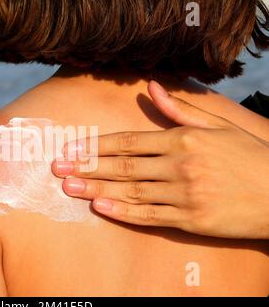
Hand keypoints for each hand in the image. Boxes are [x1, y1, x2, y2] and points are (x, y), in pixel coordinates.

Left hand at [52, 81, 268, 238]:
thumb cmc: (247, 156)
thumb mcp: (217, 126)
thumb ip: (181, 109)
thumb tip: (152, 86)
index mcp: (183, 139)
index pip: (129, 141)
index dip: (96, 145)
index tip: (70, 148)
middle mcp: (180, 165)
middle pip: (123, 166)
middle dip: (87, 166)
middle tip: (57, 168)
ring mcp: (184, 194)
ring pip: (131, 191)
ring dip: (96, 189)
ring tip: (68, 187)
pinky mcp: (190, 220)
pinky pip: (149, 216)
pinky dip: (122, 212)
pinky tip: (99, 207)